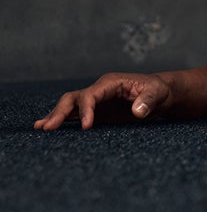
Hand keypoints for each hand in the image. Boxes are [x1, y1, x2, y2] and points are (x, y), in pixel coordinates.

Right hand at [34, 73, 173, 130]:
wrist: (161, 94)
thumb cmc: (159, 91)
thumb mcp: (158, 93)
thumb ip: (148, 101)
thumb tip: (137, 112)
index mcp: (110, 83)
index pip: (90, 95)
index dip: (86, 110)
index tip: (86, 127)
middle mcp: (99, 90)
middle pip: (73, 98)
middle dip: (60, 112)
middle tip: (48, 128)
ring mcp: (96, 101)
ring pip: (70, 106)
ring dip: (55, 116)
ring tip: (40, 128)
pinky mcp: (97, 112)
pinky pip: (76, 115)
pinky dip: (63, 121)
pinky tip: (49, 128)